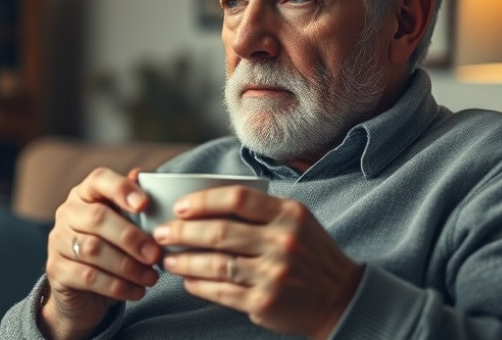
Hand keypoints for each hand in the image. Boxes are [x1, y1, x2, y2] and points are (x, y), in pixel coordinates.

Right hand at [39, 167, 161, 339]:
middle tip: (155, 254)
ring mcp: (57, 241)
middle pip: (98, 218)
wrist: (82, 293)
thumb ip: (134, 204)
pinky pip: (88, 276)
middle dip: (131, 237)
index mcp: (85, 194)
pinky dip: (118, 286)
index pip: (99, 180)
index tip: (144, 205)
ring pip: (93, 250)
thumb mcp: (123, 225)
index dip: (122, 189)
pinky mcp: (56, 270)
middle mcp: (67, 213)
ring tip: (151, 277)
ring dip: (128, 266)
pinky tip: (137, 291)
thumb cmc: (110, 250)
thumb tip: (142, 175)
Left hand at [153, 186, 361, 337]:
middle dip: (182, 232)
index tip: (180, 207)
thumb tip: (204, 206)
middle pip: (219, 232)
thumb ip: (260, 210)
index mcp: (289, 214)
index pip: (238, 198)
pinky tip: (187, 280)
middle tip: (161, 233)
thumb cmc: (309, 252)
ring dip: (184, 261)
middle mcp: (282, 242)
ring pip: (215, 264)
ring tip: (168, 260)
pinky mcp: (265, 302)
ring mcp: (274, 274)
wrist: (340, 297)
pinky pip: (221, 291)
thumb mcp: (296, 221)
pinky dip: (199, 285)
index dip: (203, 201)